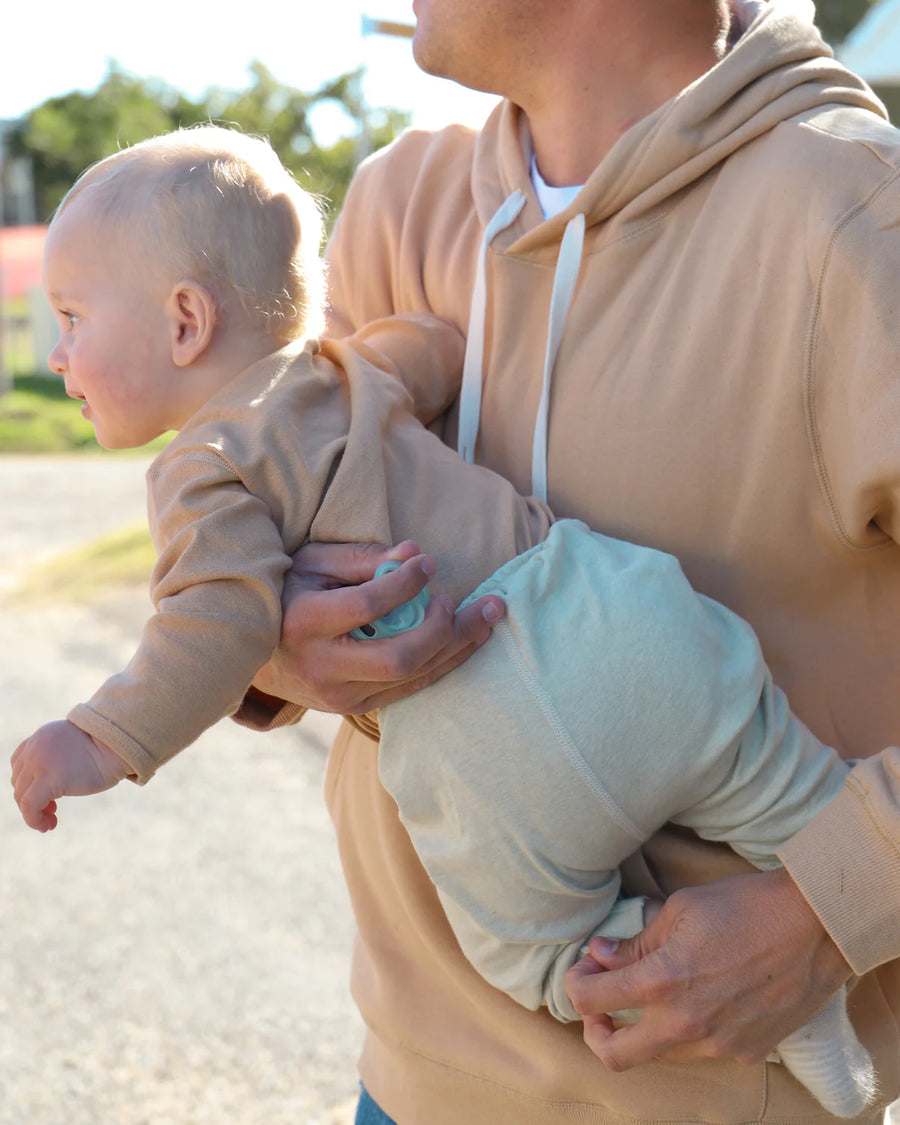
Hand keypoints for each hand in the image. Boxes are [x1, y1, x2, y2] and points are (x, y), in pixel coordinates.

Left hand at [11, 720, 129, 831]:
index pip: (19, 765)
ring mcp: (39, 762)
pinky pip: (29, 806)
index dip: (28, 784)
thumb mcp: (74, 746)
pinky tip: (47, 826)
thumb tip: (55, 779)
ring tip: (50, 822)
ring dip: (32, 813)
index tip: (46, 796)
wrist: (119, 745)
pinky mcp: (48, 779)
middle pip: (19, 782)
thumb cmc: (106, 749)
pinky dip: (33, 820)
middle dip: (31, 800)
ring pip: (22, 796)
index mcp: (41, 737)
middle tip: (52, 811)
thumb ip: (58, 756)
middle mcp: (35, 748)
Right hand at [251, 540, 504, 713]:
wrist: (254, 654)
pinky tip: (469, 640)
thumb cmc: (289, 595)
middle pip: (399, 655)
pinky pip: (411, 688)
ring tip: (490, 614)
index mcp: (305, 623)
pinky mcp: (355, 708)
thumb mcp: (313, 563)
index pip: (367, 605)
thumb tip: (414, 551)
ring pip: (412, 676)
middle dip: (446, 627)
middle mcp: (323, 666)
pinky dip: (444, 663)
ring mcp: (339, 696)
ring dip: (459, 645)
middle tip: (471, 598)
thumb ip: (363, 557)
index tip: (428, 563)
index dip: (405, 583)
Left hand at [564, 868, 851, 1069]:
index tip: (584, 972)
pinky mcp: (745, 1052)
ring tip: (652, 996)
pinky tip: (700, 998)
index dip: (576, 985)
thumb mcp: (679, 910)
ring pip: (659, 1053)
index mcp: (662, 981)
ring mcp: (717, 1044)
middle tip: (600, 1007)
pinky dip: (688, 1030)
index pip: (590, 1001)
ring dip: (644, 1030)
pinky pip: (700, 1050)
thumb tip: (601, 956)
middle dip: (596, 1031)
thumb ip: (636, 943)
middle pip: (615, 1055)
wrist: (816, 926)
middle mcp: (686, 1023)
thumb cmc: (746, 906)